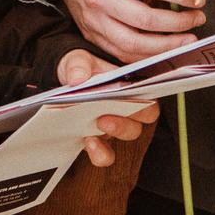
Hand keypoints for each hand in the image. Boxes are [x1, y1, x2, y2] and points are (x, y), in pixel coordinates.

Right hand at [47, 0, 204, 61]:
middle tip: (197, 20)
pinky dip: (146, 56)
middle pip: (144, 20)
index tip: (198, 0)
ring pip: (133, 44)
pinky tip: (164, 51)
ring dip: (165, 46)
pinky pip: (121, 54)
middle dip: (177, 24)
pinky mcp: (91, 36)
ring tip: (187, 40)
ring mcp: (93, 21)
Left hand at [56, 48, 158, 166]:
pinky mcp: (98, 141)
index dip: (145, 108)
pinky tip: (86, 143)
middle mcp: (126, 111)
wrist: (66, 84)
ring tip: (92, 135)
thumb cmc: (80, 69)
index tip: (131, 105)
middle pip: (138, 125)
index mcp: (129, 90)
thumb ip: (79, 65)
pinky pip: (105, 155)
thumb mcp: (77, 60)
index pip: (148, 103)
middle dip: (123, 125)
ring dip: (111, 139)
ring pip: (124, 140)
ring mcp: (113, 127)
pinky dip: (98, 153)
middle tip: (103, 119)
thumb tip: (78, 78)